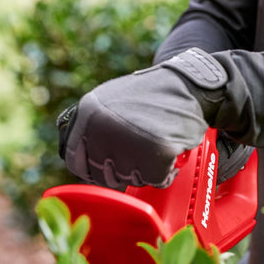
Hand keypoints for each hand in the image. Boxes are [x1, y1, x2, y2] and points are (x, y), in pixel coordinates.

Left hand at [57, 48, 228, 188]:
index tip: (106, 169)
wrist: (188, 84)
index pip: (75, 161)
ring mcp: (128, 140)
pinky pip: (156, 179)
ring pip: (131, 178)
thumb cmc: (149, 97)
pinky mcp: (157, 151)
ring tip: (156, 145)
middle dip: (123, 170)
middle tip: (140, 152)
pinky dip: (166, 173)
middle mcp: (102, 127)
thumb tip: (79, 163)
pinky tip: (170, 152)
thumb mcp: (108, 103)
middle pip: (104, 175)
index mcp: (87, 114)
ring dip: (146, 170)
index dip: (92, 171)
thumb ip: (92, 129)